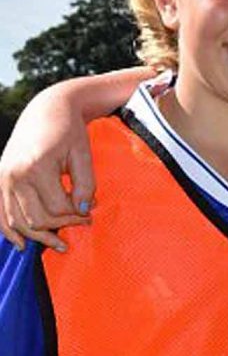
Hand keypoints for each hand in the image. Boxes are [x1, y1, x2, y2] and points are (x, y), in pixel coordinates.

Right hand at [0, 86, 95, 251]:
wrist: (48, 110)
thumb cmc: (70, 131)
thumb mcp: (84, 156)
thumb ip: (85, 185)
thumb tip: (82, 211)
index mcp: (36, 167)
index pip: (57, 208)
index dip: (76, 216)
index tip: (90, 214)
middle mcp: (14, 175)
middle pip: (36, 218)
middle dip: (61, 227)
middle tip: (80, 225)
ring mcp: (2, 178)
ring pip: (18, 221)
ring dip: (38, 235)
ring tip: (58, 244)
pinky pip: (0, 213)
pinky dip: (10, 231)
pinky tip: (22, 245)